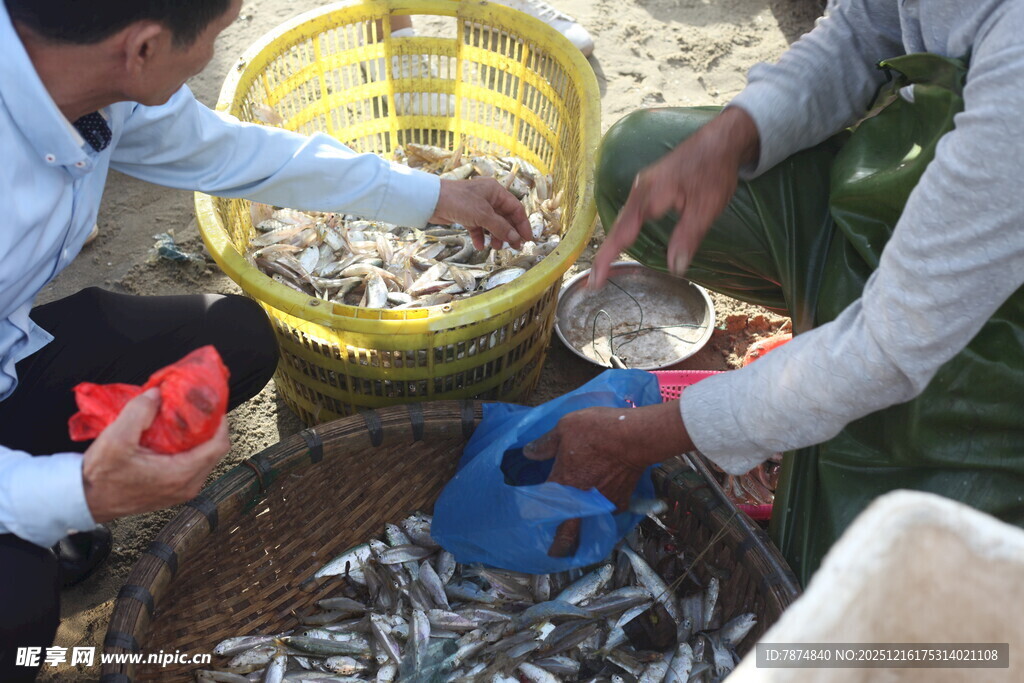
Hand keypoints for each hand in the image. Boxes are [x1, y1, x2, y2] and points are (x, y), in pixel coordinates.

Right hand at [82, 388, 230, 522]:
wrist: (84, 500)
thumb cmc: (100, 476)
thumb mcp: (116, 439)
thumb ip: (139, 412)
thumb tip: (157, 394)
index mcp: (181, 475)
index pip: (219, 445)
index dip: (220, 422)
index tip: (211, 405)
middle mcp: (187, 486)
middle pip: (214, 451)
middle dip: (209, 427)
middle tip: (196, 408)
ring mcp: (181, 491)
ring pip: (204, 459)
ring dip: (198, 438)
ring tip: (184, 420)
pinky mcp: (172, 491)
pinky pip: (192, 466)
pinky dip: (188, 449)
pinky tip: (172, 436)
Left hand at [430, 178, 531, 249]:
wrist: (431, 200)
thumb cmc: (459, 202)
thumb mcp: (483, 215)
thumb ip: (501, 227)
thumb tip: (516, 239)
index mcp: (496, 191)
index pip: (516, 208)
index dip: (522, 224)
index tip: (527, 239)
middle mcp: (488, 197)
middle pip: (505, 217)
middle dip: (509, 232)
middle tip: (513, 248)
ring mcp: (477, 206)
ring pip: (492, 224)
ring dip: (495, 236)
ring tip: (495, 247)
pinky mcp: (466, 215)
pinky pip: (478, 227)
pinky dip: (480, 236)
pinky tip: (479, 246)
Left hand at [523, 401, 693, 556]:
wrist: (636, 437)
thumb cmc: (598, 430)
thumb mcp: (565, 428)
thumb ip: (545, 443)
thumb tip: (528, 452)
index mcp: (563, 482)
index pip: (544, 508)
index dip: (537, 517)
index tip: (531, 525)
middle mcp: (582, 500)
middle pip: (569, 532)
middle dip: (562, 545)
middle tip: (557, 552)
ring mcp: (604, 503)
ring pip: (591, 522)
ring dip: (585, 525)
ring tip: (582, 528)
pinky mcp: (623, 501)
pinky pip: (609, 510)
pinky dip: (605, 509)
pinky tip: (604, 503)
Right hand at [589, 106, 759, 288]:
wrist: (722, 139)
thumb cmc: (714, 172)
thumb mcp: (705, 208)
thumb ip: (687, 238)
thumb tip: (674, 268)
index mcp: (648, 197)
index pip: (621, 235)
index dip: (606, 259)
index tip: (594, 281)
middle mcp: (639, 190)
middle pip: (616, 228)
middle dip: (604, 255)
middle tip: (595, 282)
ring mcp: (642, 186)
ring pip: (623, 219)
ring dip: (613, 243)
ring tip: (604, 267)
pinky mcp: (649, 185)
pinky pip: (630, 212)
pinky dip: (623, 230)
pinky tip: (625, 240)